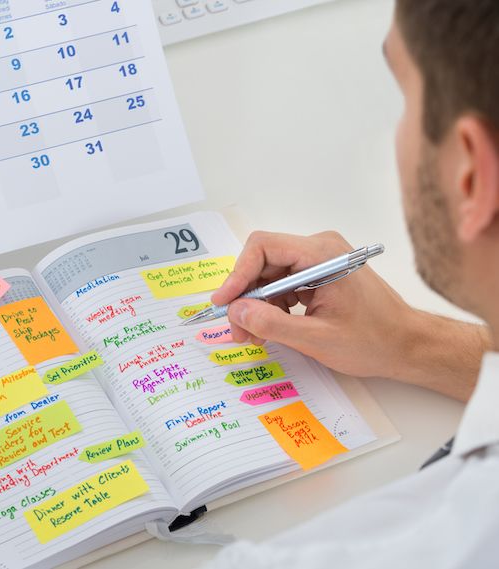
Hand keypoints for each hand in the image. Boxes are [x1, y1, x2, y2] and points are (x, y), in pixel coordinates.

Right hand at [211, 231, 424, 380]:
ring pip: (270, 275)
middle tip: (238, 329)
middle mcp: (320, 249)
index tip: (224, 302)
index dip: (237, 274)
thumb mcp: (317, 338)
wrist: (408, 345)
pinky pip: (284, 283)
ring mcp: (320, 260)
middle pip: (263, 262)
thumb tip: (236, 311)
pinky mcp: (320, 273)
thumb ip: (272, 324)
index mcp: (322, 255)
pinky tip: (273, 328)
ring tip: (255, 335)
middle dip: (246, 296)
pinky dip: (273, 305)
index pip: (263, 247)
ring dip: (257, 304)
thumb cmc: (374, 341)